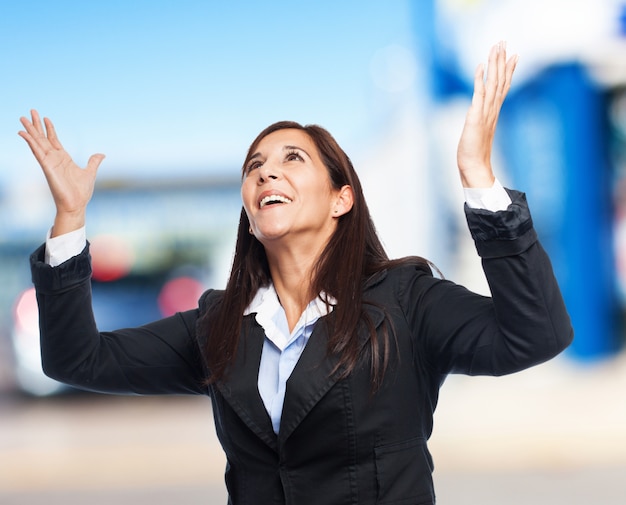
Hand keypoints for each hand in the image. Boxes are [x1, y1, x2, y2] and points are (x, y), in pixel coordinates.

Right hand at [18, 110, 104, 235]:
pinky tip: (24, 134)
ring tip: (23, 117)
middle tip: (31, 111)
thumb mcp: (90, 172)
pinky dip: (30, 142)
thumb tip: (101, 154)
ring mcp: (49, 162)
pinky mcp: (46, 167)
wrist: (76, 205)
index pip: (54, 140)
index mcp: (63, 159)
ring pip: (37, 142)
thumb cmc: (81, 192)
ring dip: (30, 130)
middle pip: (43, 138)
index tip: (46, 118)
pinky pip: (37, 152)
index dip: (50, 129)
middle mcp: (54, 159)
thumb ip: (93, 162)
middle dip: (37, 125)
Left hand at [457, 41, 517, 187]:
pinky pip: (479, 94)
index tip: (514, 55)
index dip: (509, 70)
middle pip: (500, 80)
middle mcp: (492, 109)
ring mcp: (485, 112)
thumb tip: (483, 116)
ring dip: (494, 64)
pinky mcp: (476, 117)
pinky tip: (480, 66)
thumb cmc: (475, 152)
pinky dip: (479, 79)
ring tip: (496, 47)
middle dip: (502, 60)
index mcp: (494, 112)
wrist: (474, 166)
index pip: (503, 86)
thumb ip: (483, 121)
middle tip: (504, 42)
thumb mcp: (479, 131)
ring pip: (493, 83)